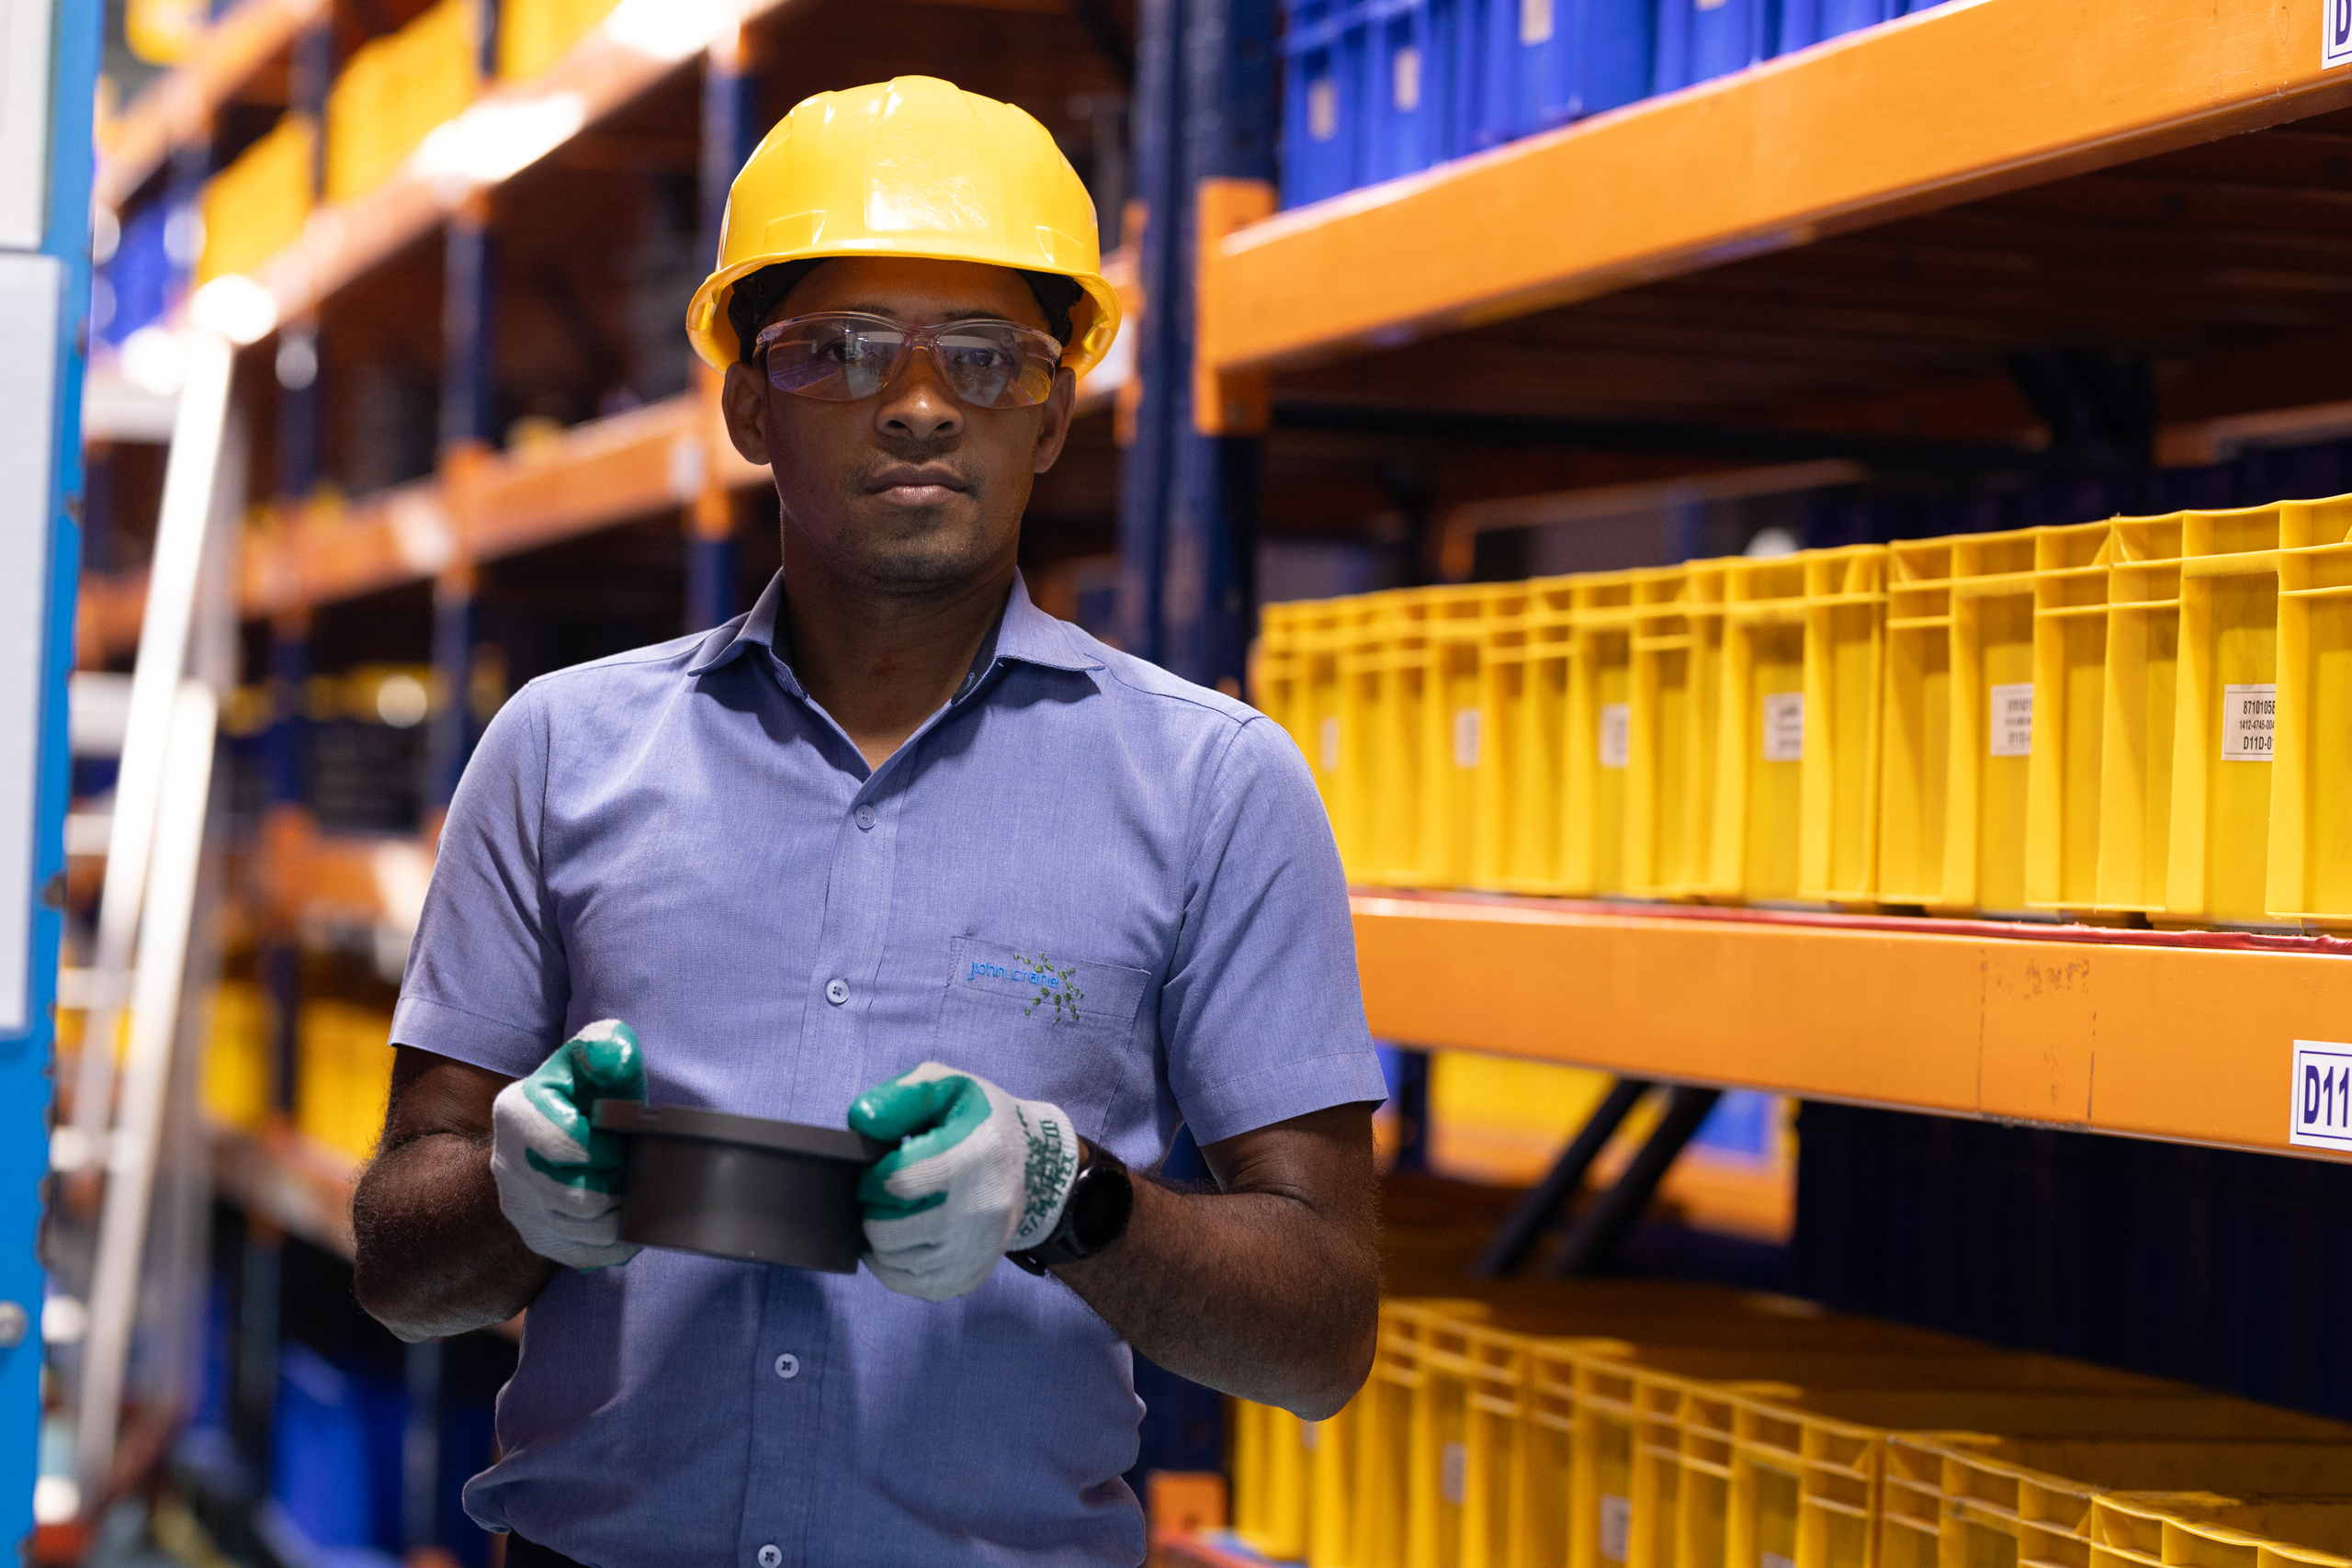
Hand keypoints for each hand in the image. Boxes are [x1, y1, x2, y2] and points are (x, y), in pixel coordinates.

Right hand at [490, 1019, 646, 1269]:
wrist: (554, 1135)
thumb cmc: (584, 1094)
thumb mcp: (592, 1059)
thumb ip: (604, 1047)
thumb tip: (611, 1054)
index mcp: (516, 1113)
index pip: (569, 1148)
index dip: (608, 1150)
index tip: (621, 1142)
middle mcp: (507, 1166)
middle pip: (579, 1198)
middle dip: (618, 1185)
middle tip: (631, 1170)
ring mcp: (518, 1207)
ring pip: (586, 1231)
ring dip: (621, 1215)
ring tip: (631, 1191)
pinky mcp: (536, 1237)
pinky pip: (586, 1255)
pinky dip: (617, 1243)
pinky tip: (627, 1219)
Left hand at [848, 1062, 1081, 1300]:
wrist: (1035, 1164)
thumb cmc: (981, 1121)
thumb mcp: (949, 1086)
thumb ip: (902, 1096)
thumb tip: (861, 1120)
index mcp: (975, 1156)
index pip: (897, 1181)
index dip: (872, 1175)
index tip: (877, 1168)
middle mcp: (981, 1210)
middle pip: (889, 1230)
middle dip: (871, 1210)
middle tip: (881, 1194)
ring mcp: (978, 1250)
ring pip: (895, 1261)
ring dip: (878, 1239)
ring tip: (889, 1214)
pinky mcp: (971, 1275)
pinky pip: (911, 1285)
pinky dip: (891, 1267)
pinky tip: (897, 1242)